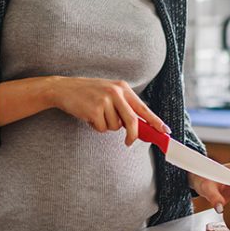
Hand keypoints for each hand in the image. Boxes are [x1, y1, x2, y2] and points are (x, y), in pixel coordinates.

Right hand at [51, 76, 170, 145]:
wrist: (63, 89)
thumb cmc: (88, 94)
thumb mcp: (109, 94)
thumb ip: (123, 107)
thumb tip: (138, 127)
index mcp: (122, 88)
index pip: (143, 108)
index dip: (155, 121)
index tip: (165, 132)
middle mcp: (116, 92)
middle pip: (132, 121)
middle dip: (133, 135)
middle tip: (129, 142)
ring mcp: (105, 100)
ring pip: (115, 127)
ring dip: (106, 126)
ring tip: (96, 115)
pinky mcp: (94, 109)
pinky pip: (102, 128)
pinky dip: (96, 127)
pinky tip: (89, 116)